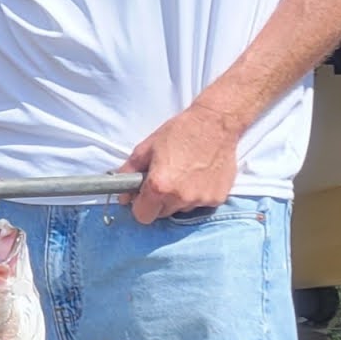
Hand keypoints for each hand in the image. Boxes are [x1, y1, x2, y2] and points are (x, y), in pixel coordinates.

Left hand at [120, 105, 241, 222]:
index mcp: (159, 186)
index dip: (140, 206)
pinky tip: (199, 176)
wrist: (215, 123)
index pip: (143, 216)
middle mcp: (181, 197)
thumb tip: (122, 195)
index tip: (142, 197)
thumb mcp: (145, 149)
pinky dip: (197, 194)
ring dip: (179, 198)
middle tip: (164, 180)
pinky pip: (200, 204)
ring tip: (184, 174)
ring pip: (182, 209)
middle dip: (159, 201)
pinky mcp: (218, 197)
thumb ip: (128, 174)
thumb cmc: (179, 132)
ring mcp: (201, 199)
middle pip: (162, 213)